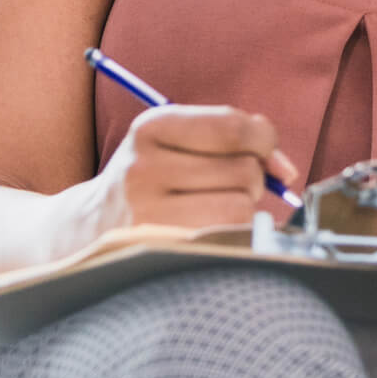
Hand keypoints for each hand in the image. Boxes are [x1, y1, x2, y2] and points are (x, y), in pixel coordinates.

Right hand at [93, 104, 299, 231]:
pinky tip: (210, 230)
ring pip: (240, 208)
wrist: (89, 225)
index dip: (264, 139)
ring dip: (243, 208)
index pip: (232, 127)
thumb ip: (237, 140)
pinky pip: (227, 239)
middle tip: (228, 185)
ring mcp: (148, 214)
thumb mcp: (178, 139)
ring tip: (216, 207)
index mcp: (152, 126)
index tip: (263, 150)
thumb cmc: (155, 176)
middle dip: (252, 178)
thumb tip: (286, 170)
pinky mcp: (160, 250)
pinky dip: (233, 234)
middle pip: (244, 170)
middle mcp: (144, 167)